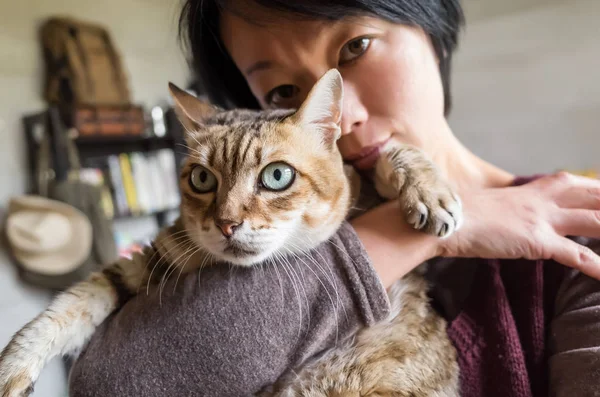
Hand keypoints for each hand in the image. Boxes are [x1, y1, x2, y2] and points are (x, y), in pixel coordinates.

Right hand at [440, 172, 599, 279]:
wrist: (446, 220)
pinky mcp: (536, 241)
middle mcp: (542, 200)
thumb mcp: (492, 205)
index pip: (575, 183)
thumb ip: (510, 208)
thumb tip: (511, 217)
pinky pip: (574, 254)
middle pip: (593, 197)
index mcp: (531, 190)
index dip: (597, 188)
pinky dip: (595, 265)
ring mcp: (541, 219)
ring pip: (593, 222)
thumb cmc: (463, 215)